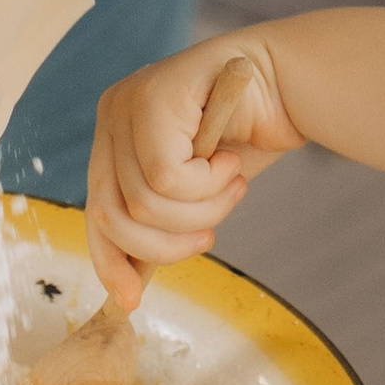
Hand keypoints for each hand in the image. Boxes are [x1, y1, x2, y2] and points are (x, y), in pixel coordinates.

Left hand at [85, 29, 305, 306]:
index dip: (110, 261)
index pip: (96, 214)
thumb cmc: (247, 137)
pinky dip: (208, 184)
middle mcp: (112, 117)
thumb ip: (159, 223)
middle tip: (211, 233)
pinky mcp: (154, 98)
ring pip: (144, 203)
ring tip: (232, 186)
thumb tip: (127, 291)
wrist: (288, 84)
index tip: (132, 300)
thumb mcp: (196, 192)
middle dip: (167, 243)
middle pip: (113, 214)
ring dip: (201, 211)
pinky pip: (167, 177)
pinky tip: (229, 160)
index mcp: (115, 139)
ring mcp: (129, 103)